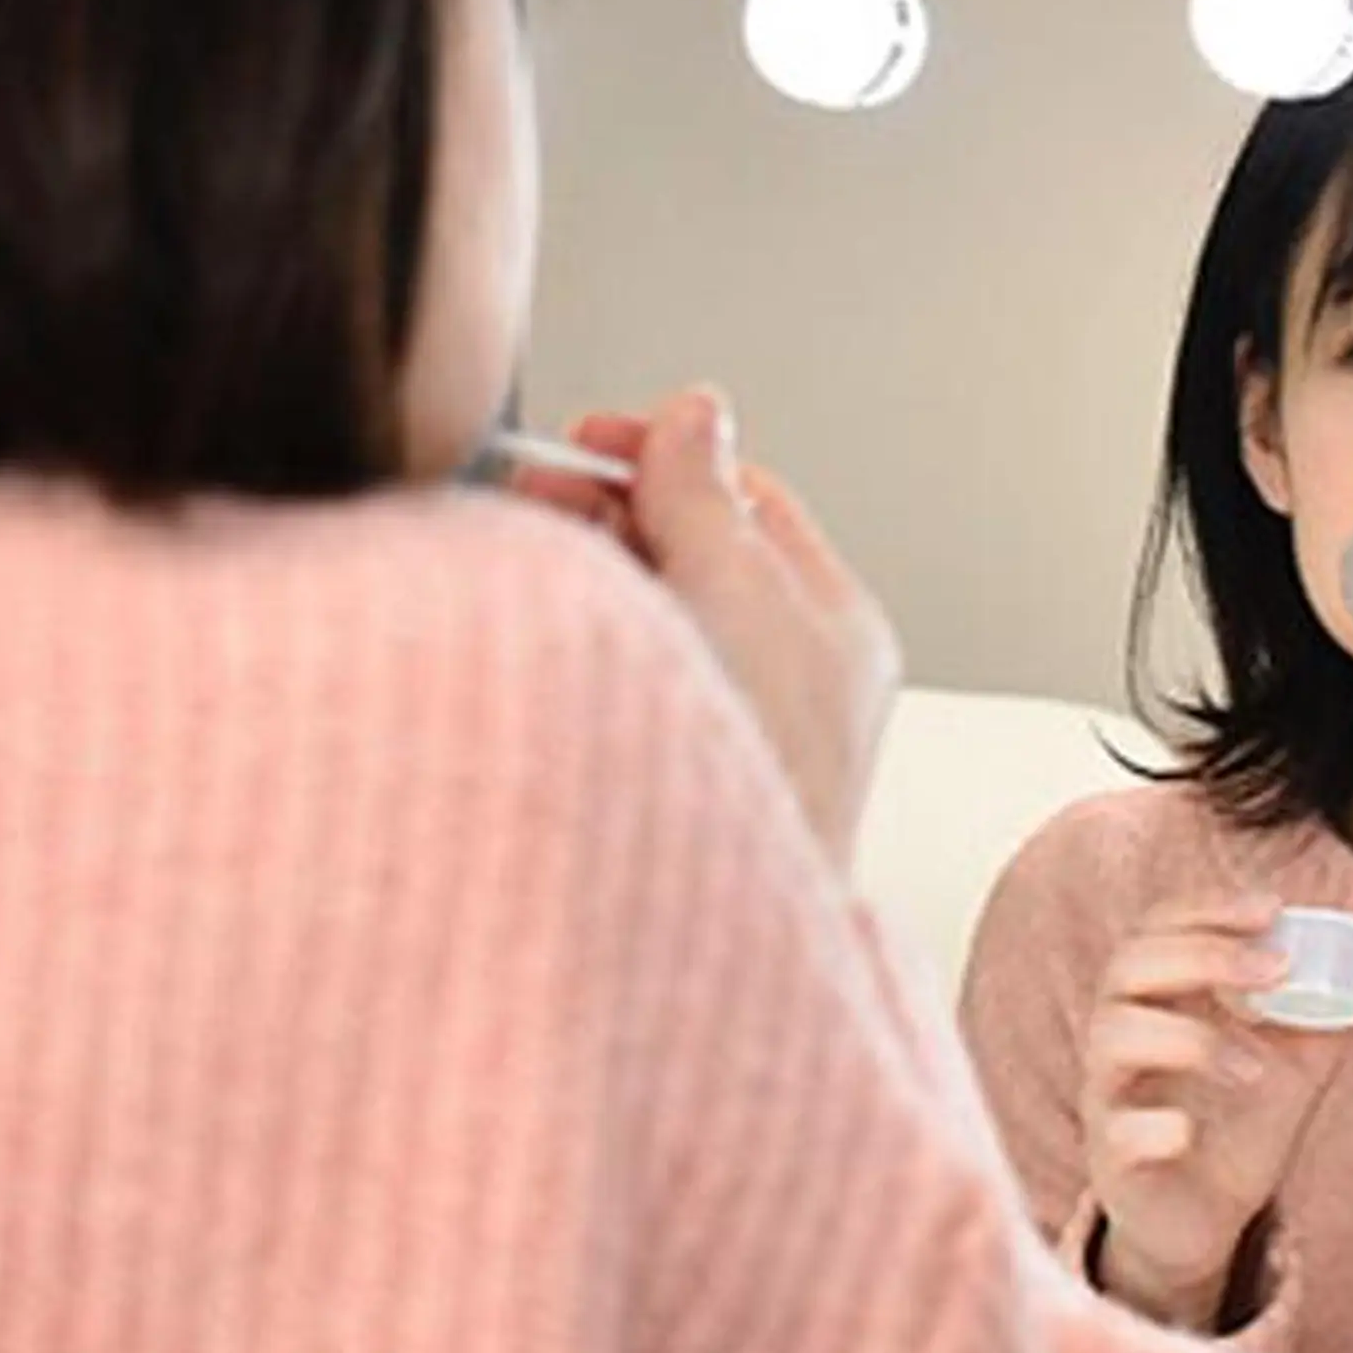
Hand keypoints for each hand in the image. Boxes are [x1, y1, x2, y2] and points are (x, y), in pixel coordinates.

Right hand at [501, 390, 900, 868]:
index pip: (744, 501)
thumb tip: (695, 415)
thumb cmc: (748, 776)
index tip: (580, 445)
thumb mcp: (734, 590)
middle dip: (605, 518)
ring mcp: (718, 735)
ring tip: (521, 568)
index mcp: (832, 630)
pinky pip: (607, 679)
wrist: (701, 937)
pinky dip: (568, 646)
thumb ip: (704, 495)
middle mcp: (784, 682)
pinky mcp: (655, 774)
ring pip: (639, 617)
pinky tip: (525, 639)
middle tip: (529, 502)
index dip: (661, 458)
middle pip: (686, 555)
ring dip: (578, 580)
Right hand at [1076, 887, 1319, 1326]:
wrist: (1208, 1223)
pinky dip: (1154, 1127)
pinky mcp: (1113, 1161)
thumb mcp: (1294, 1067)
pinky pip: (1117, 1131)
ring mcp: (1109, 1095)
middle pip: (1130, 965)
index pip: (1161, 928)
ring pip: (1117, 1037)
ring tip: (1256, 1069)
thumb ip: (1330, 1016)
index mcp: (1160, 1000)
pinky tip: (1189, 1134)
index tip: (1272, 907)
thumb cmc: (1240, 1127)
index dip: (1208, 908)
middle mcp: (1121, 1036)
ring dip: (1192, 1039)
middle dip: (1204, 954)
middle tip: (1278, 969)